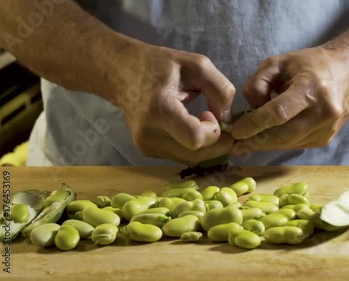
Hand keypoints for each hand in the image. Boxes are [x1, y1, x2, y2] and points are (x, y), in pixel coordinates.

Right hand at [111, 44, 235, 164]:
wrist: (121, 72)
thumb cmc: (159, 65)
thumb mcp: (196, 65)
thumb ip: (220, 89)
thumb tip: (227, 118)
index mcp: (160, 108)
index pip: (195, 138)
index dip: (213, 132)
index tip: (209, 114)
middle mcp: (150, 133)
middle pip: (196, 155)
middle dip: (217, 143)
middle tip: (219, 125)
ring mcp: (146, 145)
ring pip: (190, 159)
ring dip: (205, 146)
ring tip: (203, 124)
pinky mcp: (146, 150)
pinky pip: (180, 156)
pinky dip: (192, 147)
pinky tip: (189, 128)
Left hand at [230, 46, 348, 153]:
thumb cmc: (310, 64)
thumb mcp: (279, 63)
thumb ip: (258, 83)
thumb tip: (250, 110)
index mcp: (311, 88)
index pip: (279, 113)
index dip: (255, 124)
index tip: (236, 131)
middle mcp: (323, 112)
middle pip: (283, 136)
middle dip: (256, 142)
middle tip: (235, 145)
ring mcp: (327, 129)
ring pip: (287, 144)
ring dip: (265, 144)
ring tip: (246, 142)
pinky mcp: (326, 139)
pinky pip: (295, 145)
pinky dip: (278, 142)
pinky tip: (267, 137)